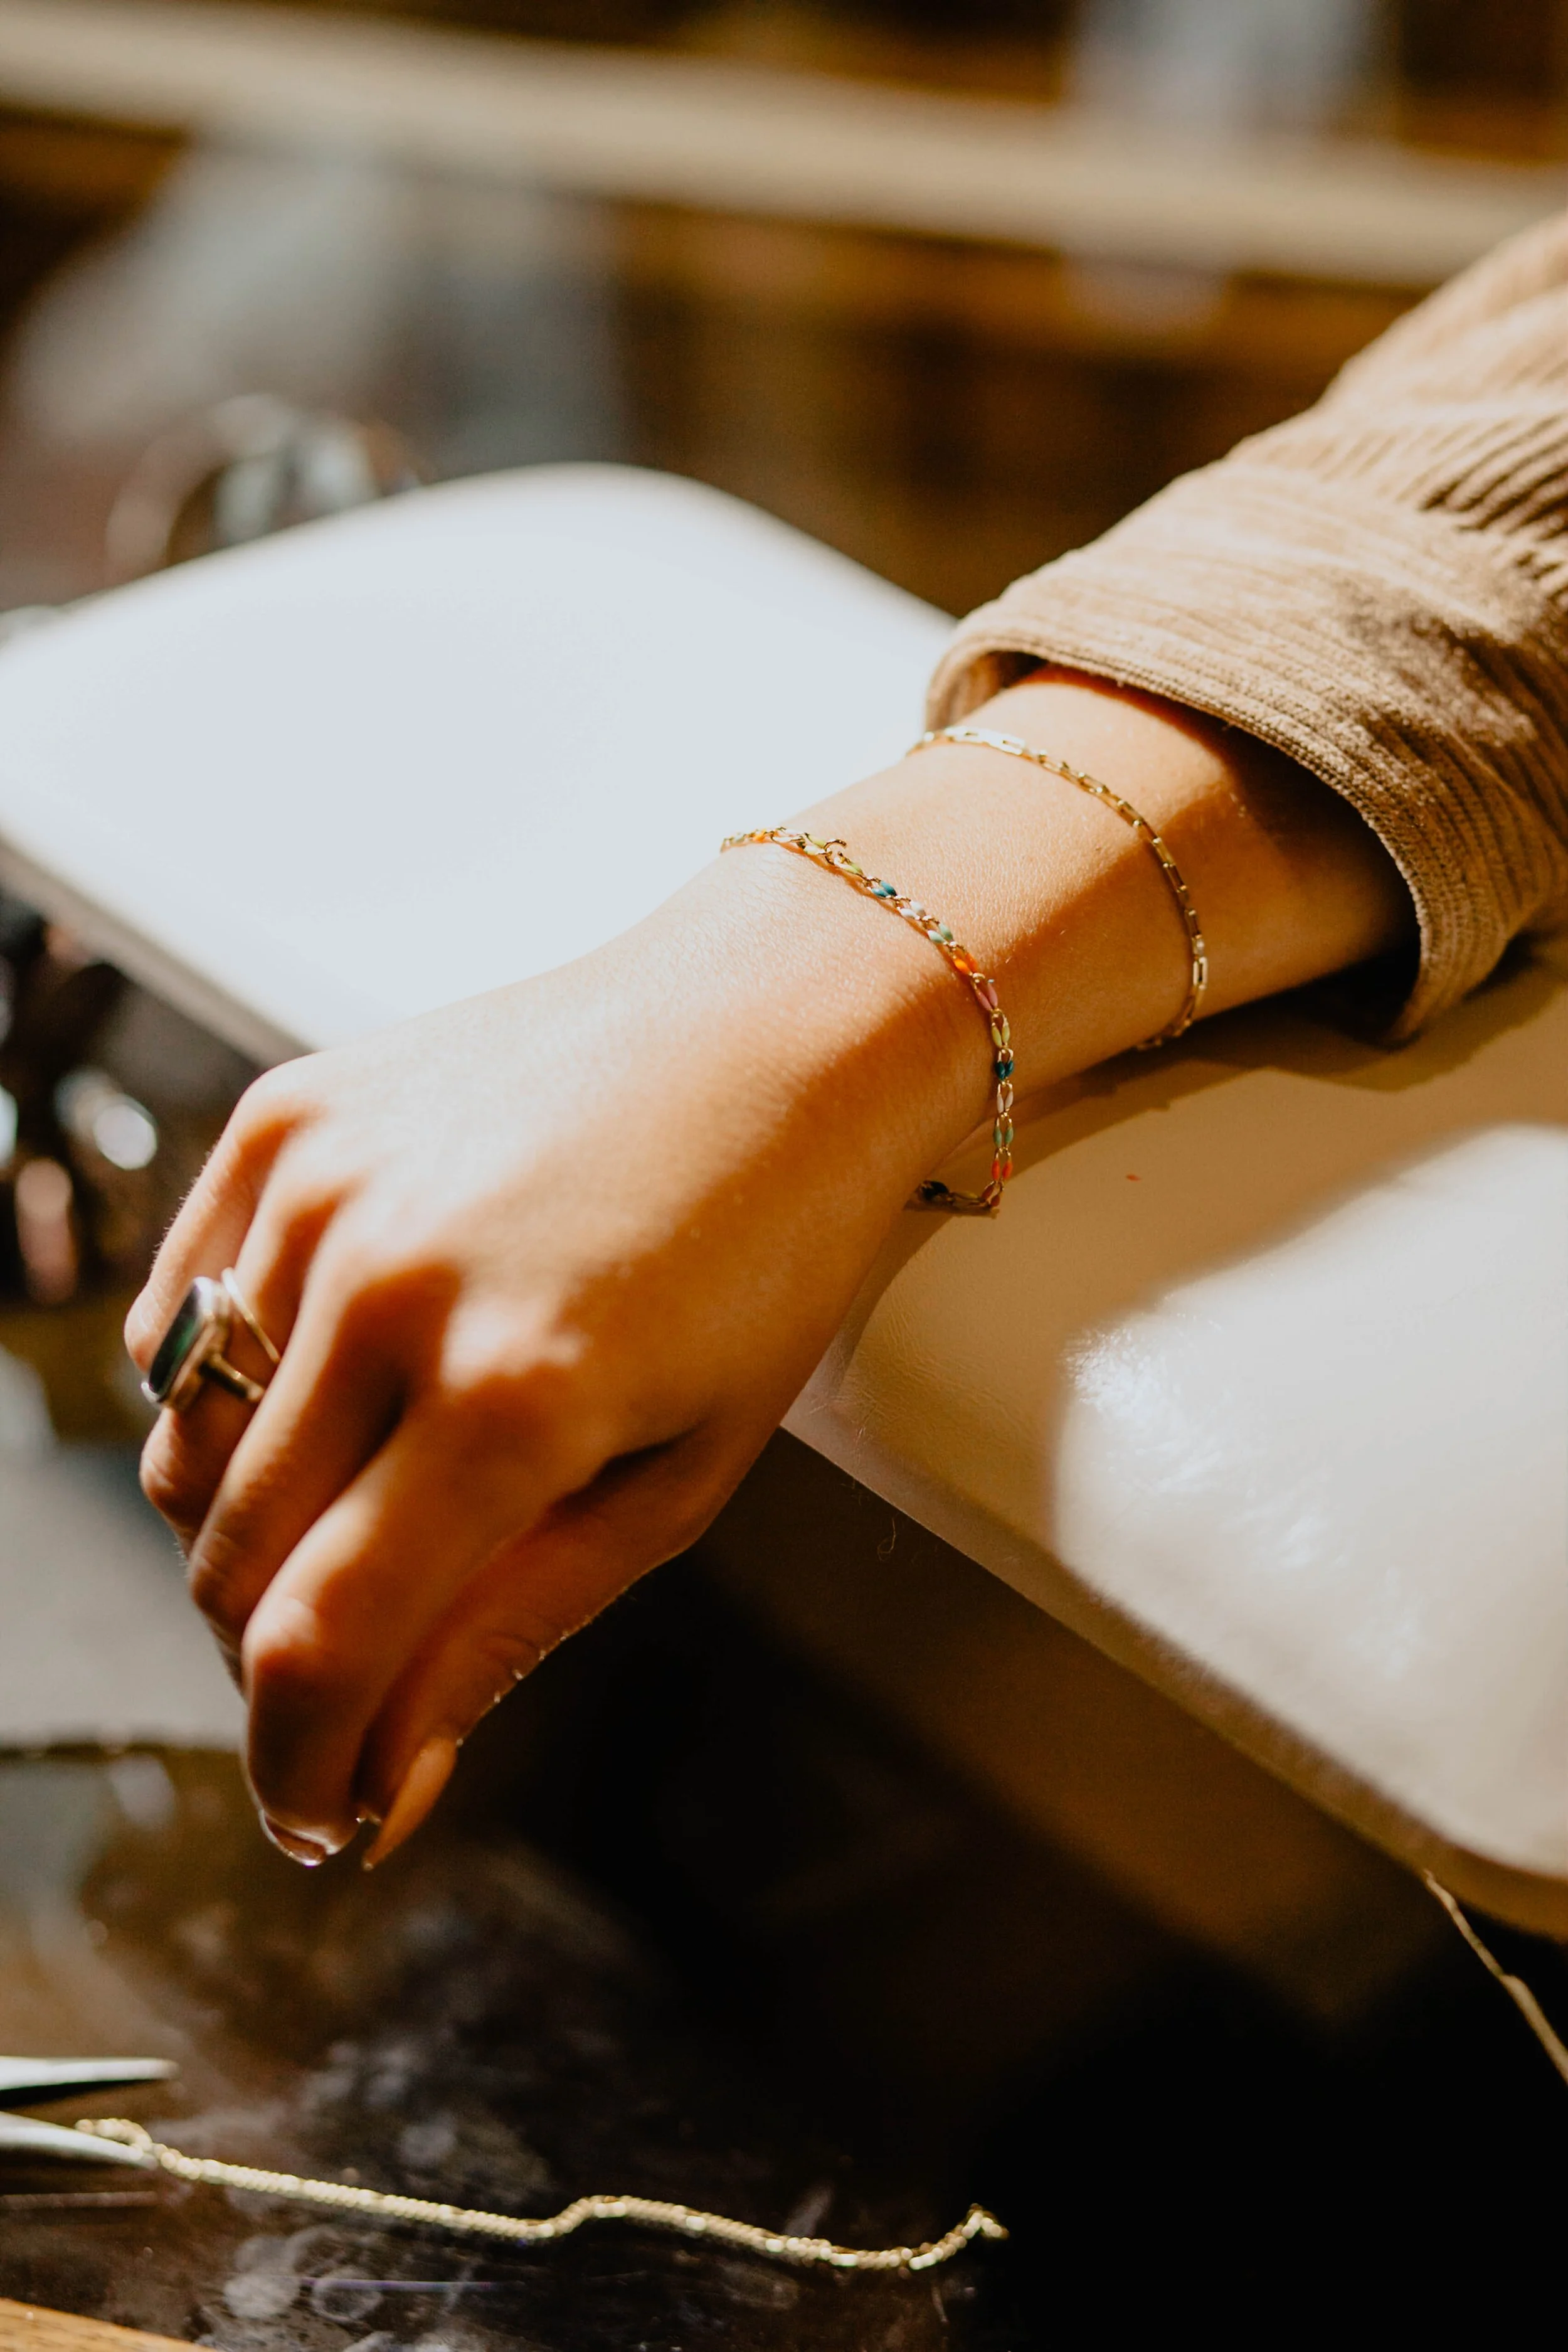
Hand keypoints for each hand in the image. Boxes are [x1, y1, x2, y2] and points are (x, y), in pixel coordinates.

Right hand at [127, 847, 978, 1865]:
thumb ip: (503, 1636)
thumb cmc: (762, 1252)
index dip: (293, 1768)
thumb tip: (380, 1790)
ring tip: (369, 1518)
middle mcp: (388, 1285)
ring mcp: (319, 1189)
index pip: (316, 1646)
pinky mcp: (281, 1119)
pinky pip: (179, 1317)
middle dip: (281, 1663)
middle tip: (366, 1673)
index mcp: (513, 1395)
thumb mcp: (674, 1478)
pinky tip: (327, 1396)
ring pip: (186, 1448)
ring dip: (251, 1532)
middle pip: (229, 1563)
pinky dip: (225, 1394)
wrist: (772, 1022)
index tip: (317, 1816)